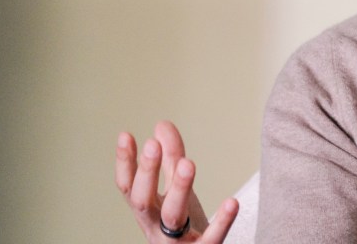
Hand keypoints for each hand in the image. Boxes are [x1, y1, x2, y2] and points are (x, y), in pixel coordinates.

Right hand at [115, 121, 238, 242]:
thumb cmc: (183, 225)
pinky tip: (231, 202)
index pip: (128, 186)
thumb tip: (161, 124)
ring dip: (179, 189)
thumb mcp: (175, 190)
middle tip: (152, 145)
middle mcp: (156, 227)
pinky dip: (221, 221)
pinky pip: (211, 239)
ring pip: (173, 217)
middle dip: (146, 173)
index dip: (125, 163)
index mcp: (148, 211)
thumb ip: (170, 159)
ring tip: (188, 163)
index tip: (126, 135)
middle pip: (143, 201)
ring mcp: (176, 242)